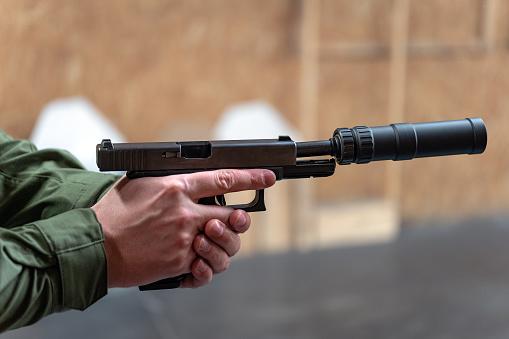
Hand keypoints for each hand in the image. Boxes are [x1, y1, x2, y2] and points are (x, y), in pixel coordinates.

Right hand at [91, 169, 275, 287]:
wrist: (95, 246)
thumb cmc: (113, 213)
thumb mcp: (140, 183)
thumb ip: (168, 180)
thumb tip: (188, 178)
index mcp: (176, 187)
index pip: (224, 178)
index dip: (251, 178)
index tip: (268, 178)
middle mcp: (186, 213)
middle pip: (232, 215)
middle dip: (238, 219)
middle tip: (234, 220)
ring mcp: (186, 239)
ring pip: (226, 243)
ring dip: (224, 244)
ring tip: (209, 241)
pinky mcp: (181, 262)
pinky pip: (207, 265)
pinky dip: (204, 265)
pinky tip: (196, 261)